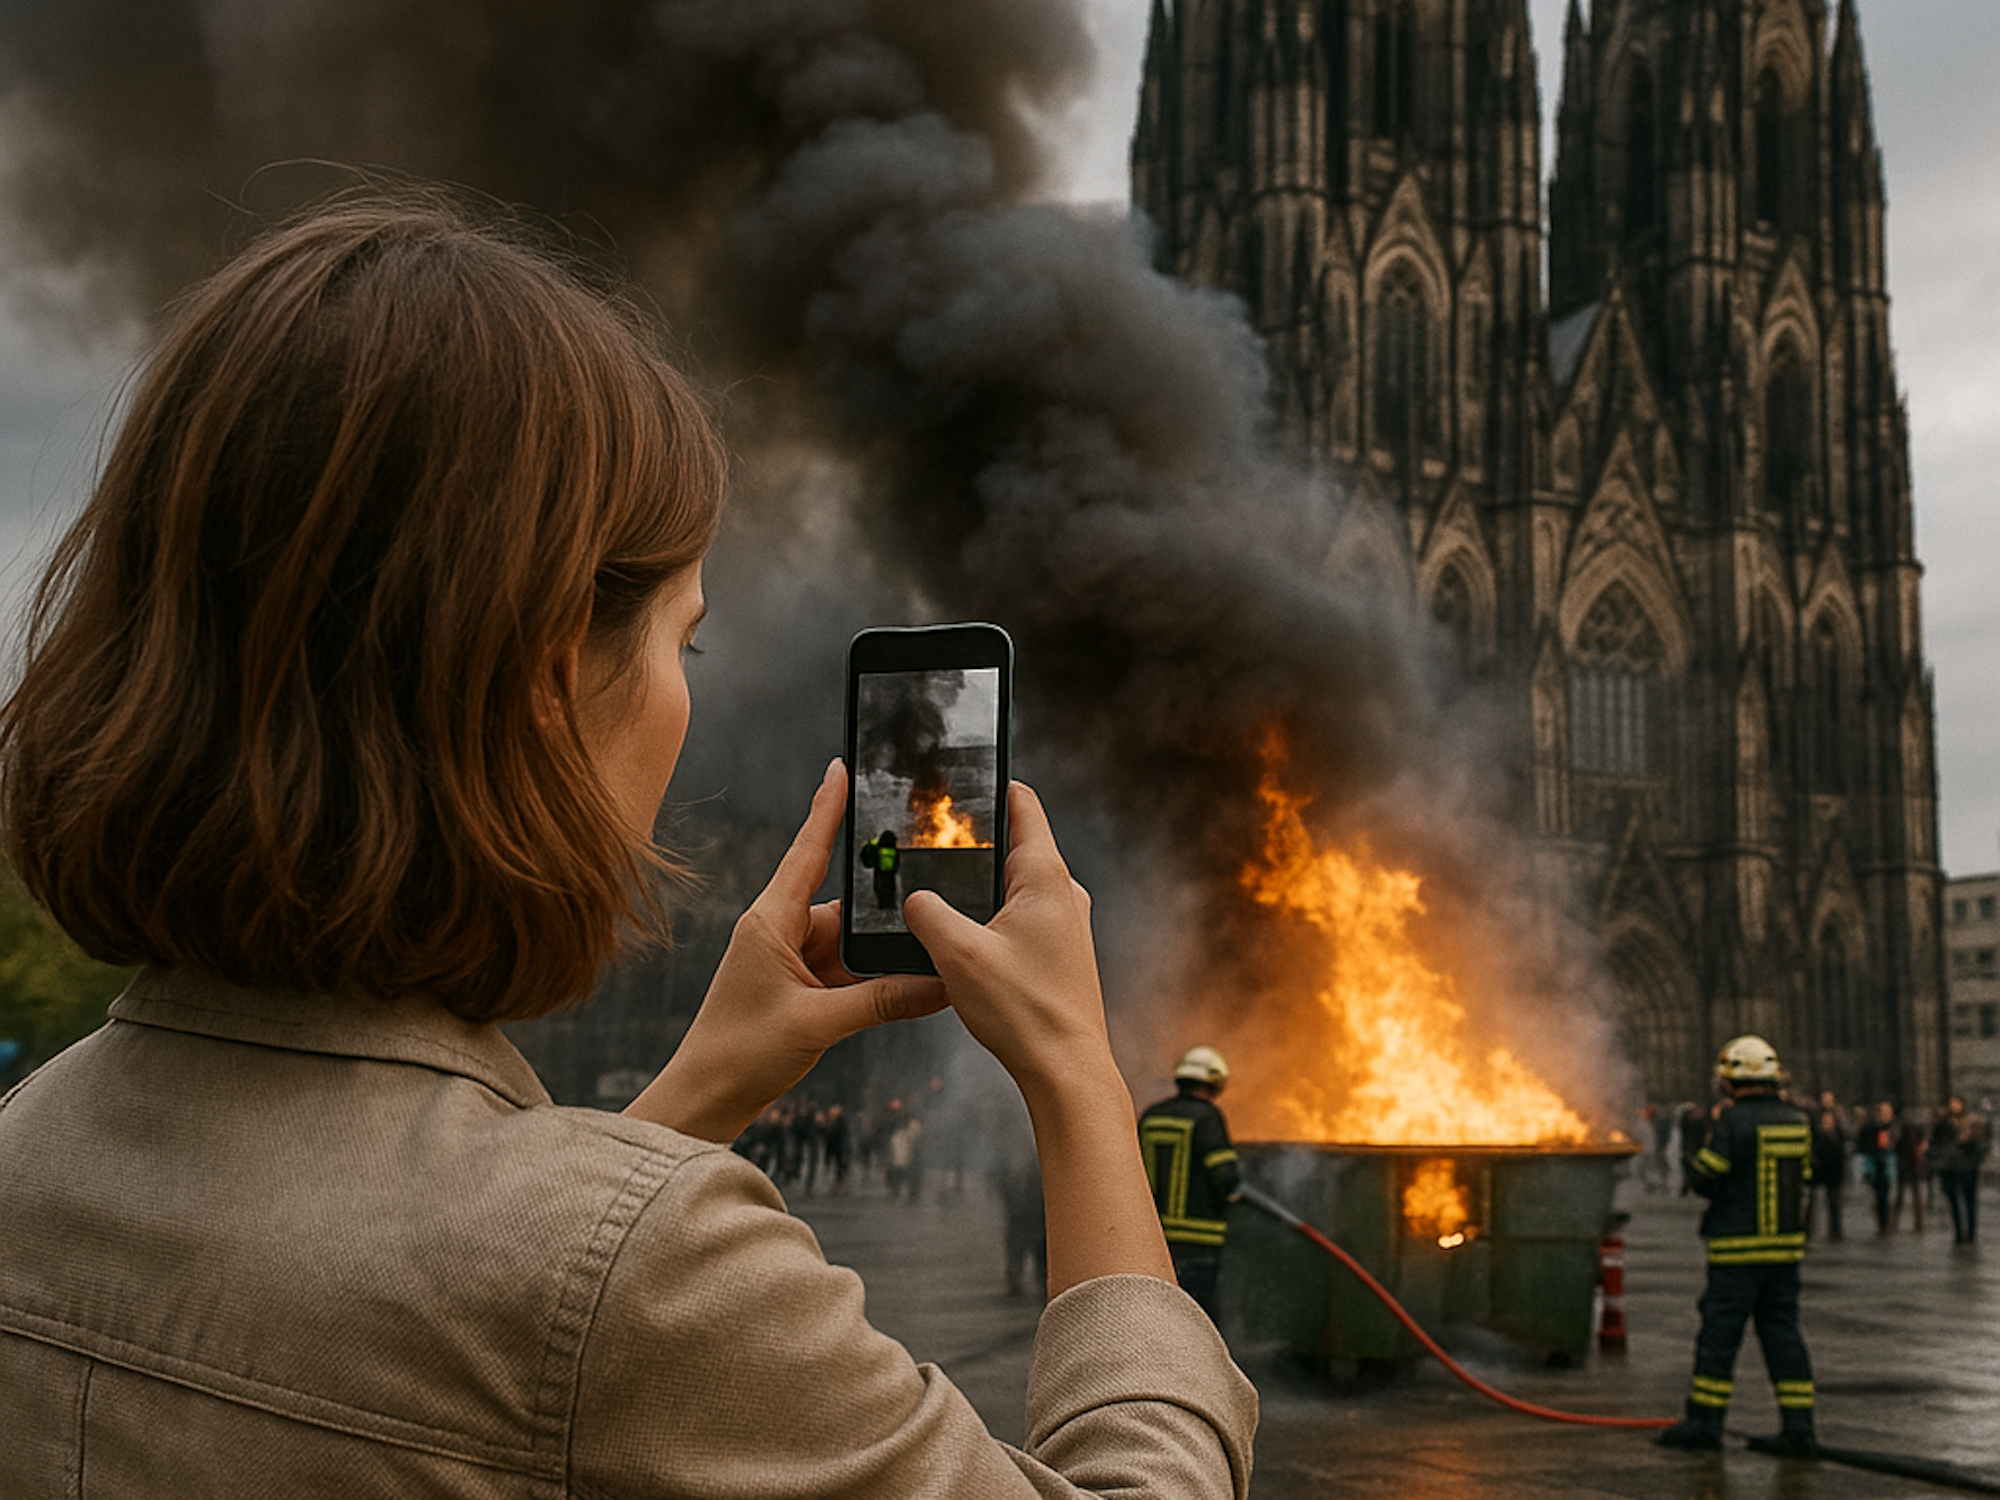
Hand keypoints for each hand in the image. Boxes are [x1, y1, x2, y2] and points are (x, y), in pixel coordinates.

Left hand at [624, 760, 947, 1142]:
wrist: (705, 1100)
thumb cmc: (739, 1054)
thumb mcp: (818, 1024)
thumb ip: (882, 1002)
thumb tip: (939, 984)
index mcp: (770, 921)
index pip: (807, 851)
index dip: (826, 808)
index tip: (841, 767)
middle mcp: (779, 931)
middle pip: (843, 902)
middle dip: (880, 905)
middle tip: (924, 891)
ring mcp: (789, 960)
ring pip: (851, 941)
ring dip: (878, 952)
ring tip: (919, 954)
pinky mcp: (800, 988)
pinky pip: (848, 971)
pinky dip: (872, 978)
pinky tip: (904, 987)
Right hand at [905, 782, 1173, 1292]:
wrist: (1067, 1070)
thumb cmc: (1024, 1012)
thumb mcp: (956, 954)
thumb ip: (927, 914)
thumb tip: (913, 899)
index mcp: (1044, 876)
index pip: (1022, 804)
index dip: (991, 785)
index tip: (962, 775)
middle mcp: (1063, 892)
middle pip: (1016, 843)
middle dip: (976, 840)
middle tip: (935, 839)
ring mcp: (1066, 923)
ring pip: (1017, 884)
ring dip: (983, 885)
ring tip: (944, 892)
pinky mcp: (1062, 953)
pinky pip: (1022, 916)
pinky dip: (994, 916)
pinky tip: (967, 938)